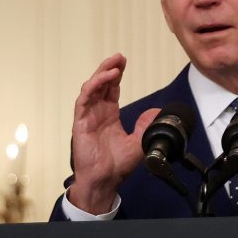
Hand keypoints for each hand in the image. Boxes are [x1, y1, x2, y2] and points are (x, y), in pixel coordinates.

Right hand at [68, 53, 158, 213]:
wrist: (104, 180)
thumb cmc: (115, 165)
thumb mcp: (138, 142)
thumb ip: (146, 126)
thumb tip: (156, 113)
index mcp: (108, 115)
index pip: (111, 89)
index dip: (116, 74)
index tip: (123, 62)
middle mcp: (97, 113)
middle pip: (100, 84)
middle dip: (109, 68)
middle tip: (119, 57)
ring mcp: (87, 116)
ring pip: (91, 88)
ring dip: (101, 74)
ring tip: (113, 65)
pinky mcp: (80, 123)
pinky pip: (83, 100)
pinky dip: (93, 87)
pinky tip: (104, 79)